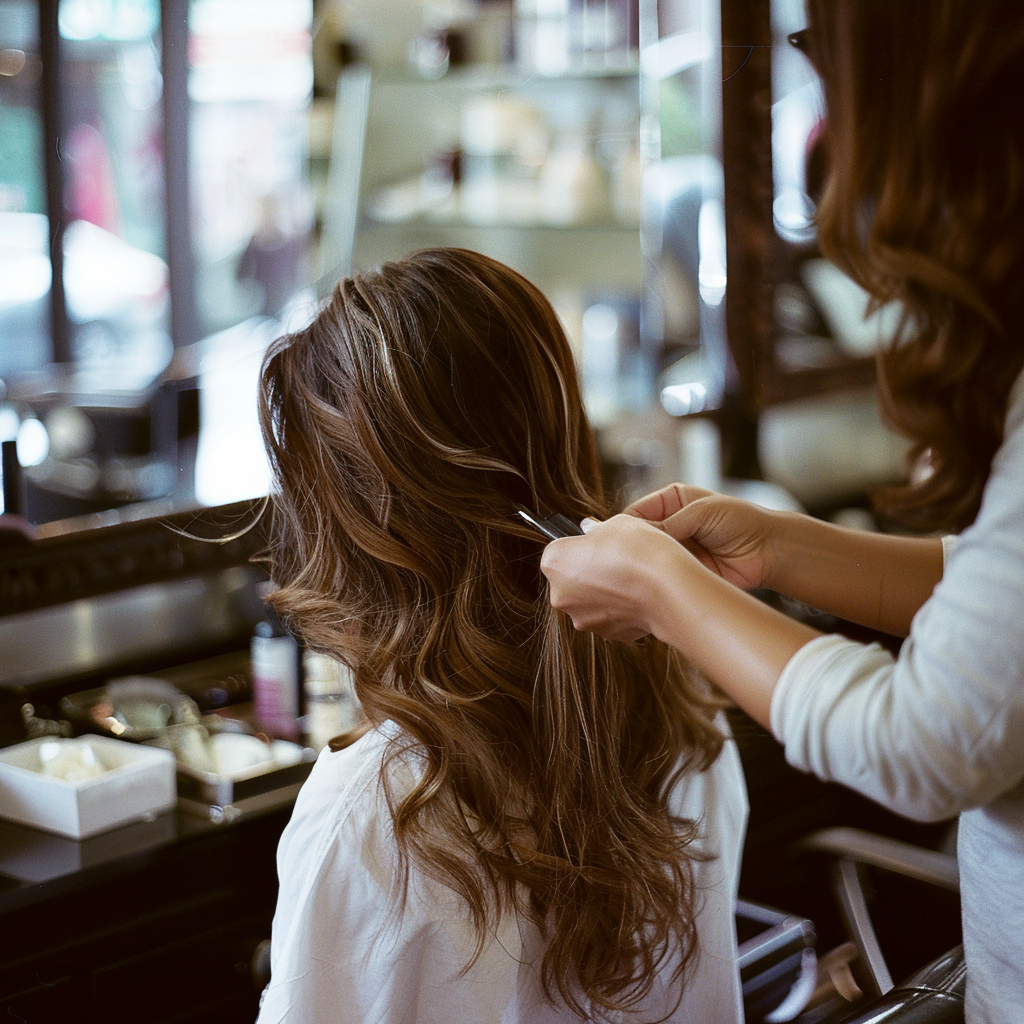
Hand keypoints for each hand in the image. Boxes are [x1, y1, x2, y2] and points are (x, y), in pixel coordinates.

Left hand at [540, 514, 688, 641]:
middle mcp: (560, 596)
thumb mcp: (614, 523)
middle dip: (590, 572)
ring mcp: (583, 619)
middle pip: (571, 580)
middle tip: (617, 561)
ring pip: (590, 602)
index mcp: (554, 563)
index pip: (559, 551)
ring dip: (605, 592)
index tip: (599, 544)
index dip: (581, 546)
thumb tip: (595, 535)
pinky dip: (621, 608)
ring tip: (631, 579)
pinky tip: (639, 596)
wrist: (667, 587)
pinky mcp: (607, 635)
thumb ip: (597, 531)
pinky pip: (610, 617)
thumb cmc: (638, 551)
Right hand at [626, 484, 774, 590]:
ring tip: (638, 574)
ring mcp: (676, 550)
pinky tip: (652, 585)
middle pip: (639, 538)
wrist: (769, 550)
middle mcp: (670, 525)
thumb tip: (639, 538)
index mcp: (670, 502)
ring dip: (646, 566)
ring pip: (649, 559)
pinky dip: (658, 581)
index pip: (636, 513)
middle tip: (623, 561)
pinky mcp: (684, 571)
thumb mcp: (701, 512)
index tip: (617, 542)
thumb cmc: (740, 521)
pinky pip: (664, 577)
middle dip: (632, 549)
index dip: (625, 528)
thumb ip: (670, 523)